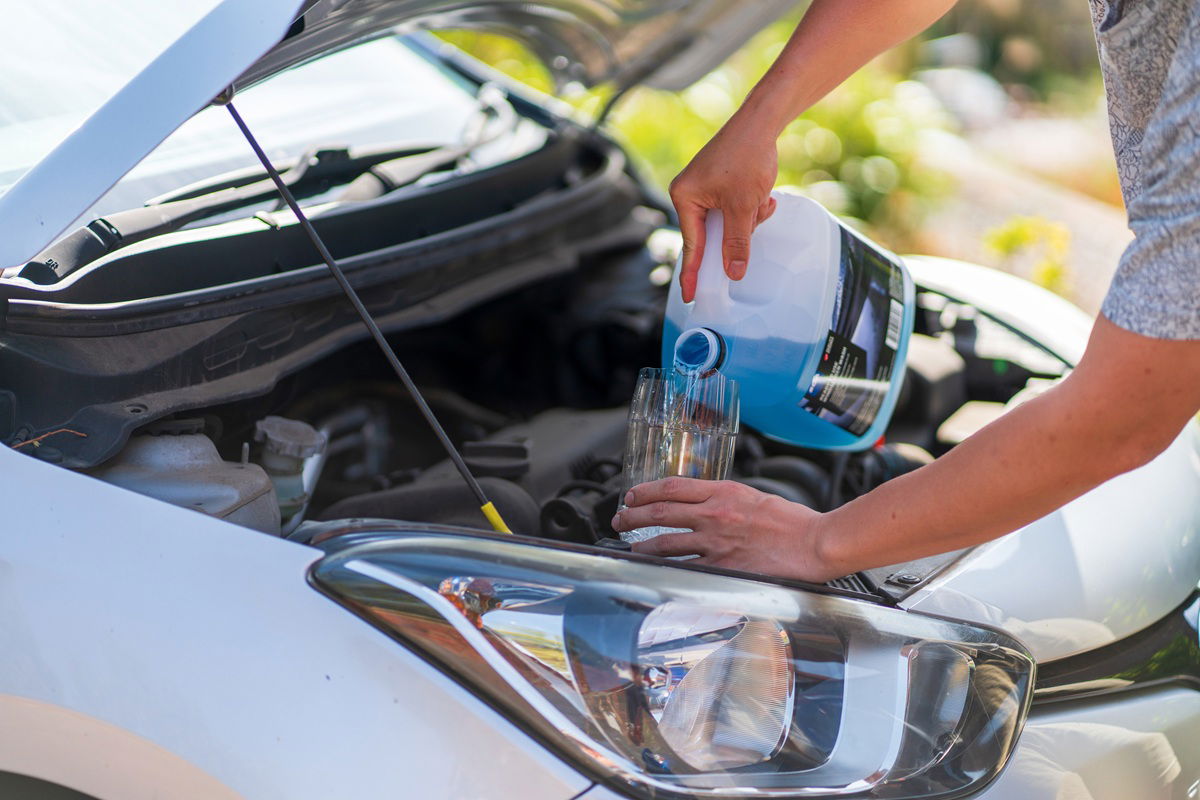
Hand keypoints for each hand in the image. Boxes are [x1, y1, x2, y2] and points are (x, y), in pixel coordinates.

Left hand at [611, 477, 838, 582]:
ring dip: (642, 546)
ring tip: (631, 548)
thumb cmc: (791, 521)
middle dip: (632, 516)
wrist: (813, 542)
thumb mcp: (753, 497)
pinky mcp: (723, 567)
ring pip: (665, 543)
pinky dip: (667, 570)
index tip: (632, 495)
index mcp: (723, 492)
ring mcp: (716, 543)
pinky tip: (657, 571)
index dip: (645, 491)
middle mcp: (714, 515)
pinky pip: (686, 569)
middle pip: (660, 513)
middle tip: (619, 519)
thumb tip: (702, 507)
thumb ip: (725, 500)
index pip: (672, 487)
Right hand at [669, 115, 778, 302]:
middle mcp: (689, 194)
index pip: (691, 246)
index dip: (693, 274)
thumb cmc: (747, 156)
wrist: (761, 122)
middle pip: (713, 235)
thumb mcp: (744, 206)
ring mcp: (704, 189)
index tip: (691, 297)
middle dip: (739, 230)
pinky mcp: (718, 185)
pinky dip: (750, 208)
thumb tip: (733, 273)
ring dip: (749, 218)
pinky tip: (763, 194)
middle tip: (755, 212)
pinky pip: (733, 211)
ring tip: (761, 198)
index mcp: (685, 198)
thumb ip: (737, 243)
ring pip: (728, 224)